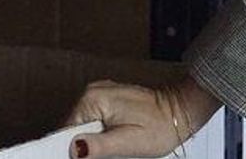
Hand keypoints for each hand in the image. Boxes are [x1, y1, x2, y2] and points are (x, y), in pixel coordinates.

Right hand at [64, 76, 220, 158]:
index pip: (64, 132)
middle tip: (109, 150)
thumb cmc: (161, 127)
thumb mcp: (128, 142)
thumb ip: (98, 147)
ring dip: (93, 139)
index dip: (71, 150)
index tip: (85, 156)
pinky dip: (100, 133)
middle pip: (72, 129)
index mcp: (93, 100)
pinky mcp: (109, 101)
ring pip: (83, 126)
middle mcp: (93, 92)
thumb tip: (74, 149)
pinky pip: (94, 121)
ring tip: (115, 143)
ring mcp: (101, 94)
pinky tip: (116, 137)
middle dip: (85, 144)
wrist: (181, 112)